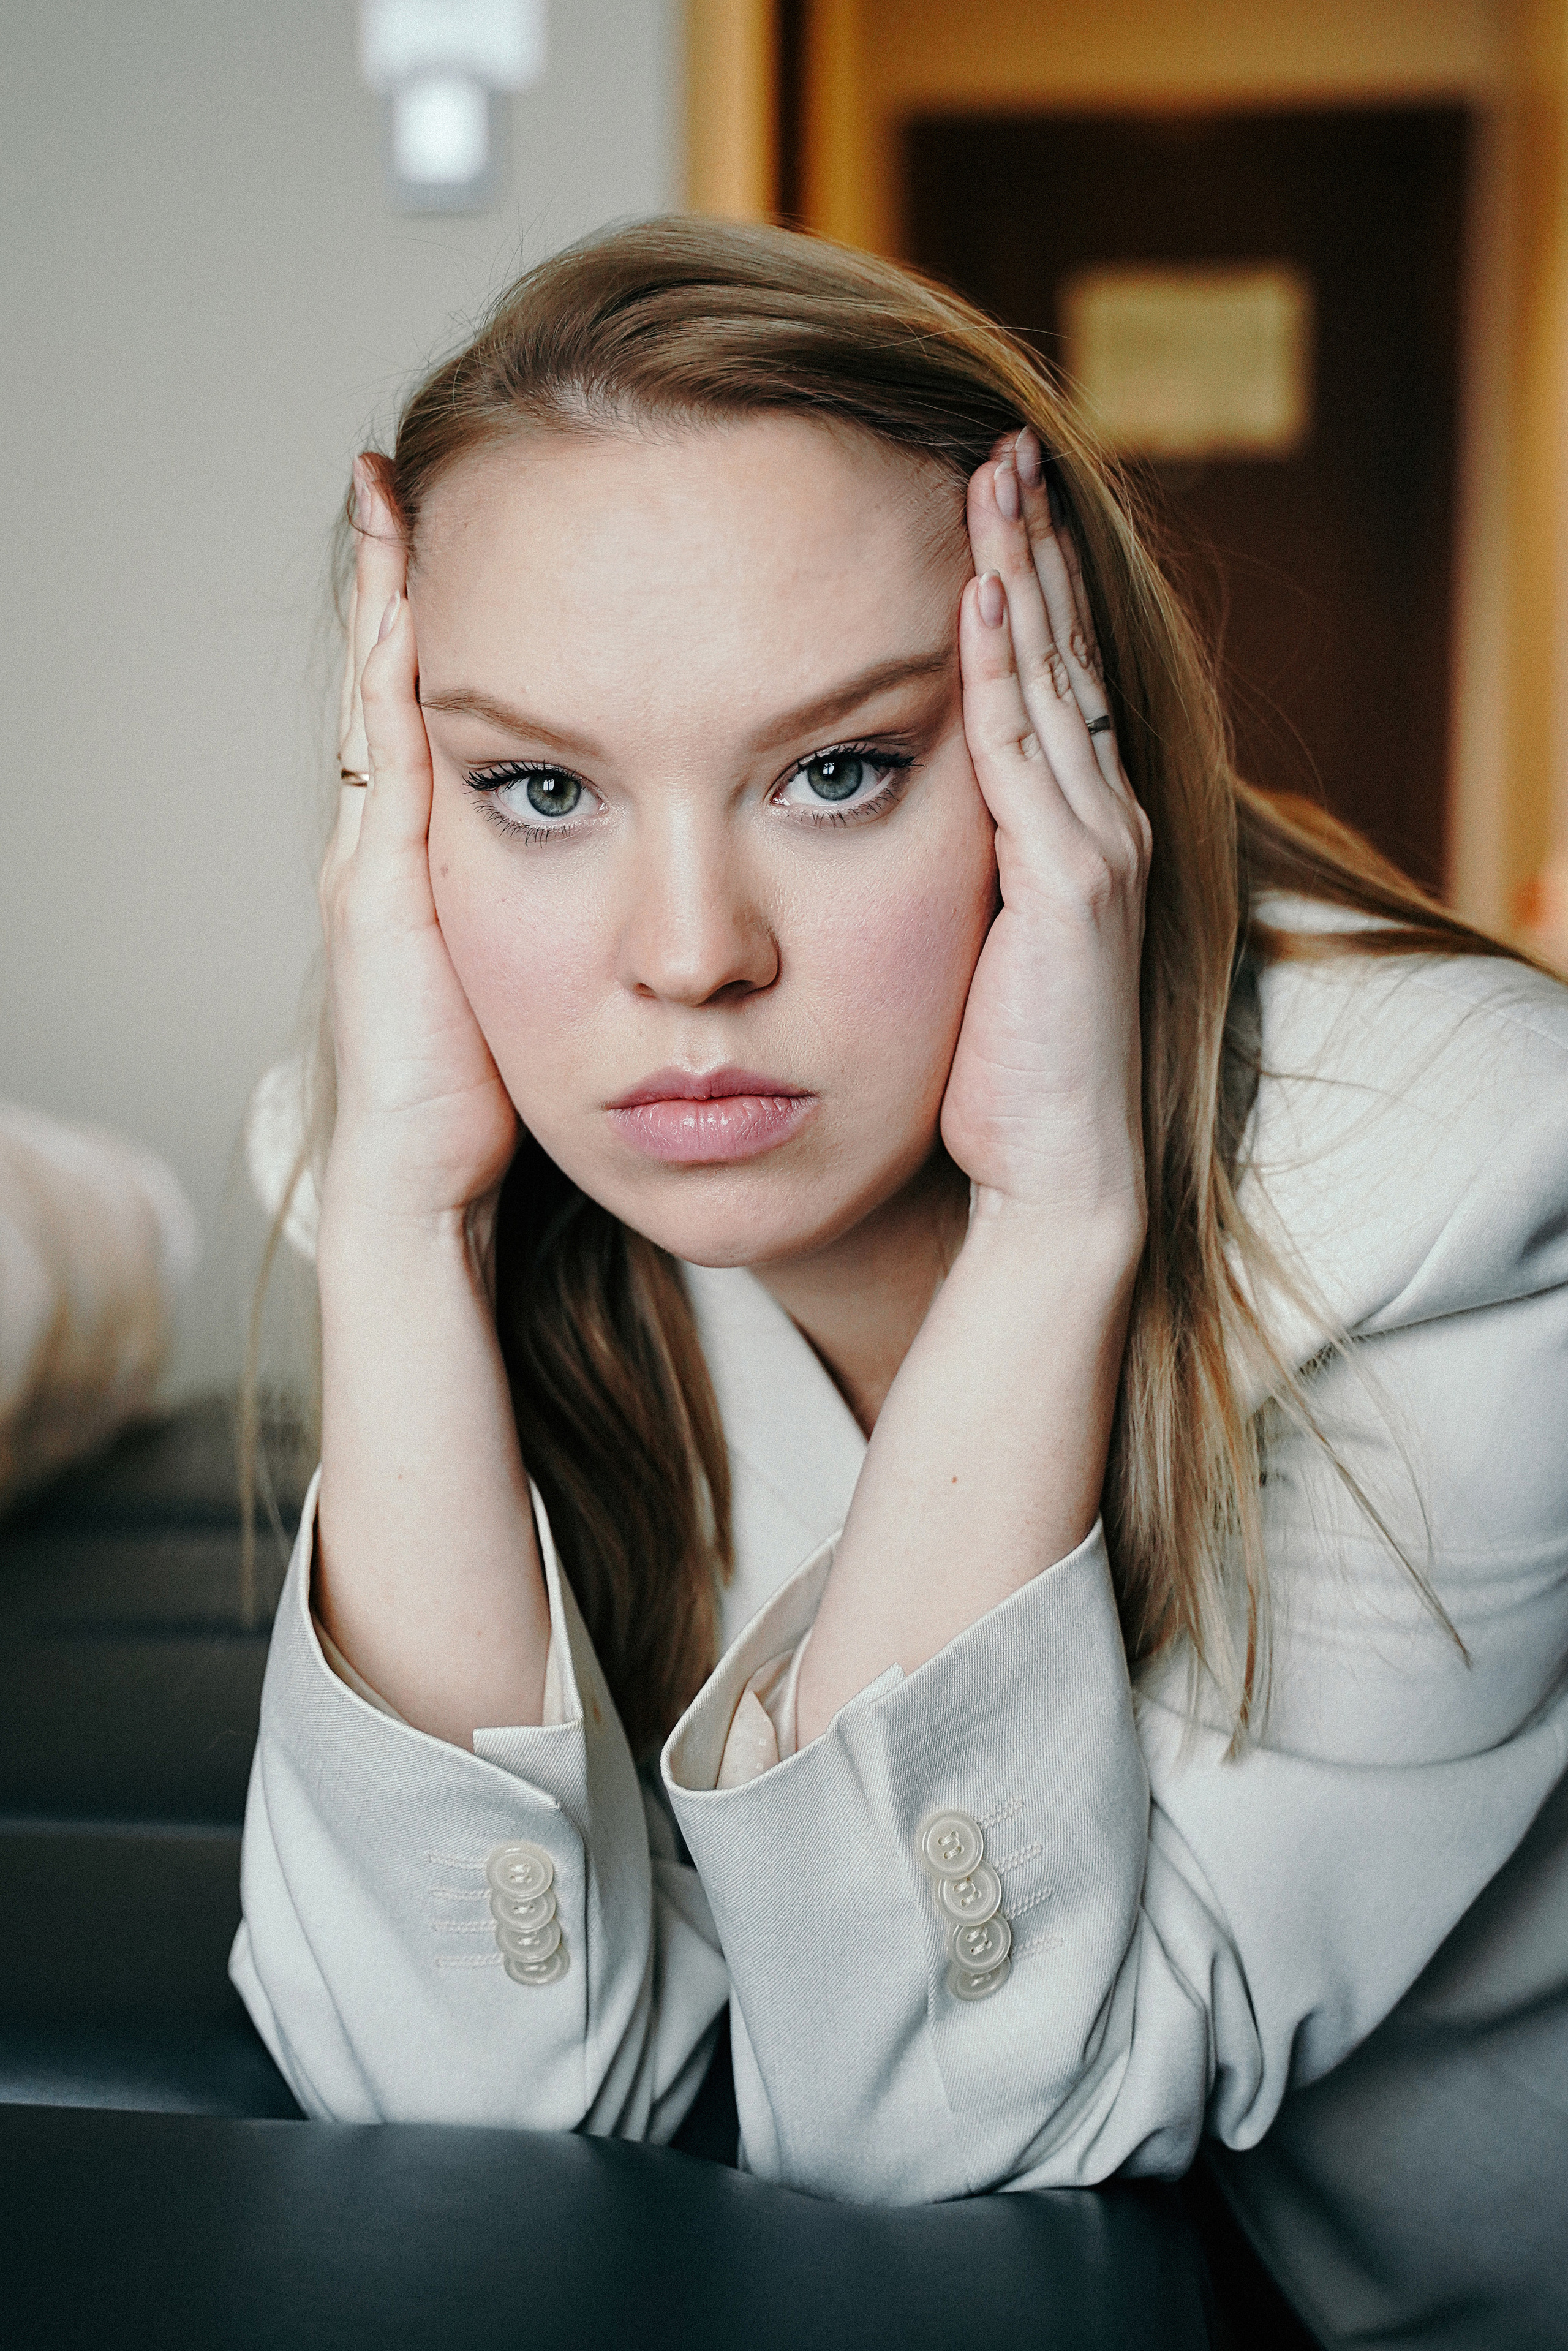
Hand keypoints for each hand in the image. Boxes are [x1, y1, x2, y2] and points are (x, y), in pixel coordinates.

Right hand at [318, 461, 517, 1232]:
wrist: (431, 1182)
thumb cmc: (498, 1103)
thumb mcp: (552, 990)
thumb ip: (579, 927)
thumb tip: (660, 902)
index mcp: (440, 864)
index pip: (443, 718)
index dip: (448, 630)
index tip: (471, 539)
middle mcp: (396, 843)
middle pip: (402, 680)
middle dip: (411, 578)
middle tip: (429, 467)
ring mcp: (379, 853)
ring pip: (384, 690)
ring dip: (394, 590)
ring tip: (405, 487)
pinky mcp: (383, 877)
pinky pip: (388, 738)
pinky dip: (390, 656)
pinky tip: (406, 579)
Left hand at [940, 431, 1150, 1240]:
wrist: (1046, 1178)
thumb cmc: (989, 1078)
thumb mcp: (955, 946)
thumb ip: (941, 871)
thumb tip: (862, 810)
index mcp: (1070, 834)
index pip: (1044, 681)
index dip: (1020, 585)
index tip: (978, 496)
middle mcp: (1101, 825)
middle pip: (1061, 654)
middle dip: (1028, 543)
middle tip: (993, 440)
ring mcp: (1097, 851)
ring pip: (1053, 683)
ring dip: (1020, 573)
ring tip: (989, 475)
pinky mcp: (1075, 890)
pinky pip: (1030, 757)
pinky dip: (1009, 671)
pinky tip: (981, 594)